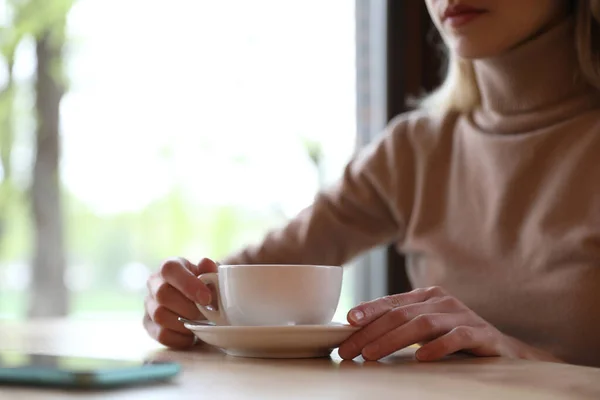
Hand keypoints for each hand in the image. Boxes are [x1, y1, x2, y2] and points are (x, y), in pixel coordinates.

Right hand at [143, 257, 217, 347]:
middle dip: (189, 308)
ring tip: (200, 324)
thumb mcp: (210, 274)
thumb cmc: (204, 284)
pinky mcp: (148, 323)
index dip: (188, 284)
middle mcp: (154, 282)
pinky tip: (191, 335)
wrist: (197, 301)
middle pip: (162, 294)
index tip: (206, 299)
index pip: (170, 269)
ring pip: (160, 316)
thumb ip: (210, 270)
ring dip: (184, 323)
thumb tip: (205, 264)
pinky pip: (160, 334)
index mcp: (170, 266)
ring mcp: (149, 303)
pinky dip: (179, 338)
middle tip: (206, 315)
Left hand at [338, 286, 560, 362]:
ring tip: (372, 354)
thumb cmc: (455, 339)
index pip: (391, 302)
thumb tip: (358, 335)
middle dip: (371, 332)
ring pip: (422, 324)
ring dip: (393, 340)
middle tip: (351, 350)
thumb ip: (399, 327)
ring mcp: (462, 315)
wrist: (503, 349)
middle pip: (401, 315)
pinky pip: (457, 338)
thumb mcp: (424, 330)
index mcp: (426, 296)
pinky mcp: (481, 334)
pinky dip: (437, 347)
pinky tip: (421, 358)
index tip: (347, 322)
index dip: (368, 311)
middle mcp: (442, 301)